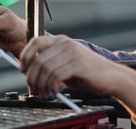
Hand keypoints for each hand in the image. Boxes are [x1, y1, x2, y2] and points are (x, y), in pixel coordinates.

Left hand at [19, 34, 135, 121]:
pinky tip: (56, 92)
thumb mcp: (66, 65)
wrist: (112, 77)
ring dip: (41, 85)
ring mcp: (72, 52)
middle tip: (34, 90)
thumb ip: (50, 64)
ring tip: (45, 94)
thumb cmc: (88, 73)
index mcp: (61, 41)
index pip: (35, 41)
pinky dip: (52, 86)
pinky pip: (56, 75)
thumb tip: (29, 73)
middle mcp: (66, 43)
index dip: (25, 56)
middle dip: (32, 78)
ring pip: (45, 68)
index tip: (22, 70)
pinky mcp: (78, 64)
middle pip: (38, 59)